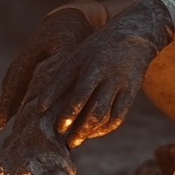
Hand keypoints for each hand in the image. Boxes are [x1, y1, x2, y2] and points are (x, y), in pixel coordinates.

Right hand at [0, 8, 95, 128]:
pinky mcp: (31, 62)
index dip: (9, 101)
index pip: (15, 82)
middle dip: (5, 104)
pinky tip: (19, 109)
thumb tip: (64, 81)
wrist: (69, 17)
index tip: (3, 118)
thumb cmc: (70, 30)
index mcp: (29, 54)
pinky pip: (20, 81)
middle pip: (10, 84)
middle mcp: (23, 57)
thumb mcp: (69, 43)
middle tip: (0, 125)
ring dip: (9, 101)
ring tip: (6, 121)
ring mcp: (25, 59)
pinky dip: (17, 95)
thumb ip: (64, 61)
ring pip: (13, 83)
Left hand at [34, 0, 174, 146]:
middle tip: (59, 134)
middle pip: (82, 98)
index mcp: (83, 58)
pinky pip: (118, 116)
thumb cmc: (98, 49)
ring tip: (74, 141)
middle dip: (69, 118)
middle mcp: (99, 69)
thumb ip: (64, 74)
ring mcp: (116, 80)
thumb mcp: (80, 53)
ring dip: (86, 130)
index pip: (63, 77)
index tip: (39, 110)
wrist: (135, 33)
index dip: (50, 94)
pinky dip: (104, 129)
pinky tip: (94, 133)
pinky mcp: (130, 90)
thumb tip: (42, 102)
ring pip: (100, 112)